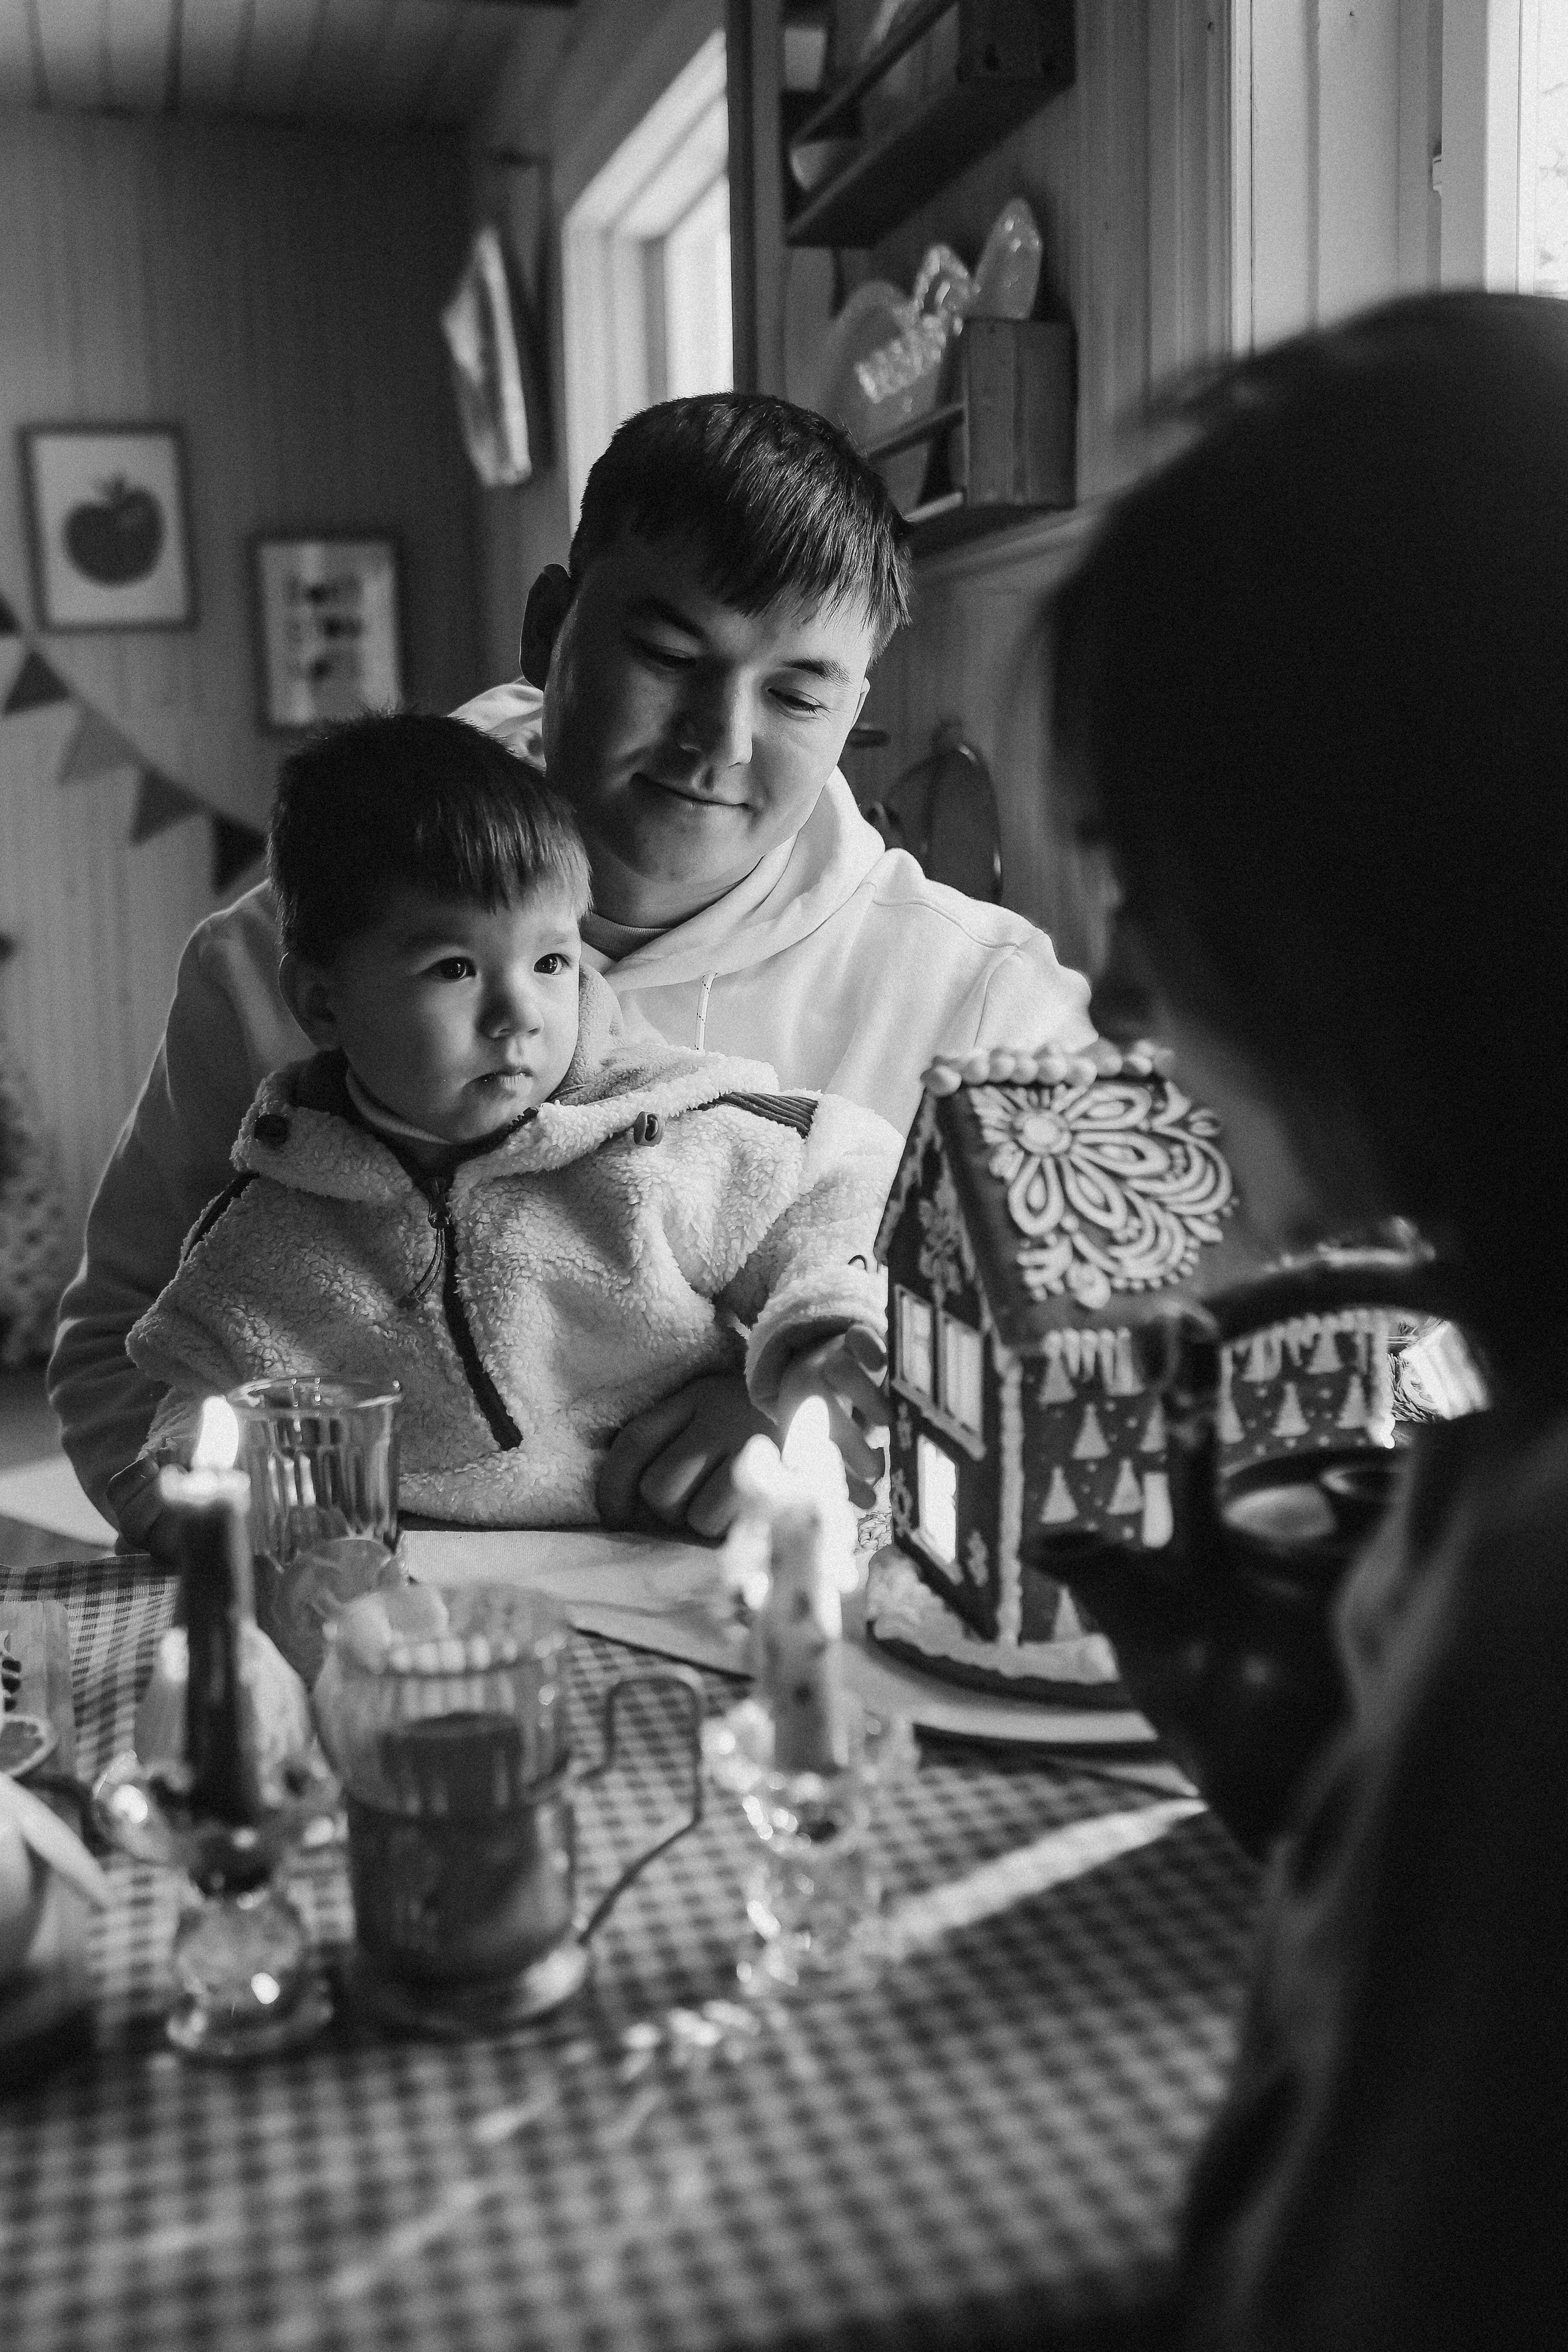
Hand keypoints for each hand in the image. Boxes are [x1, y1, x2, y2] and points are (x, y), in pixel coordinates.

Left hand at [597, 1373, 774, 1540]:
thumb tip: (619, 1509)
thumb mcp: (715, 1415)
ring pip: (692, 1513)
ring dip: (702, 1525)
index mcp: (693, 1397)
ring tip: (725, 1511)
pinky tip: (747, 1516)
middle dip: (666, 1512)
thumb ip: (673, 1445)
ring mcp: (748, 1443)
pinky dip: (731, 1531)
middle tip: (689, 1509)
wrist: (833, 1404)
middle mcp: (716, 1414)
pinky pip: (730, 1522)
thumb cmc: (761, 1422)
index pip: (634, 1443)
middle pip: (658, 1487)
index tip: (614, 1517)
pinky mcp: (778, 1474)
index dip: (613, 1488)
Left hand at [774, 1325, 888, 1505]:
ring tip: (888, 1422)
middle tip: (876, 1469)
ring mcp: (833, 1358)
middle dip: (850, 1443)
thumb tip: (869, 1506)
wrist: (813, 1354)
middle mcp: (812, 1385)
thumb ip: (842, 1469)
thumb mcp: (824, 1439)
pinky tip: (883, 1365)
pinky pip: (858, 1337)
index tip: (864, 1500)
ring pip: (841, 1372)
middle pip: (824, 1410)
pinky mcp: (853, 1338)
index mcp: (800, 1416)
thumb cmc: (824, 1411)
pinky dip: (869, 1348)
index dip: (837, 1476)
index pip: (812, 1447)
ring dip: (865, 1398)